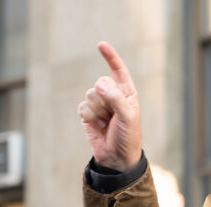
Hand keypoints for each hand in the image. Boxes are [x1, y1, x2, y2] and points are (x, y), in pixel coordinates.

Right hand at [78, 41, 141, 171]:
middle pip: (100, 82)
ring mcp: (100, 104)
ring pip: (90, 94)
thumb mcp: (128, 118)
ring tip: (107, 122)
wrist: (117, 158)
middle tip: (113, 115)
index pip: (118, 70)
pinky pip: (82, 107)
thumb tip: (99, 84)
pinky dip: (89, 117)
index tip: (100, 45)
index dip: (110, 57)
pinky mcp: (88, 114)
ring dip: (98, 110)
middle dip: (105, 98)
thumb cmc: (128, 137)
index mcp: (127, 93)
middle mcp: (113, 96)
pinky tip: (97, 126)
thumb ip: (116, 99)